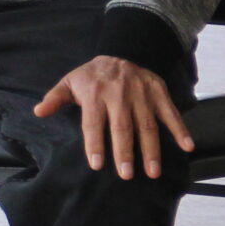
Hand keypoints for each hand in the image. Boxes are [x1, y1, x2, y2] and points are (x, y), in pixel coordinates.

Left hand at [33, 55, 193, 179]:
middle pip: (122, 128)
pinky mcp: (159, 93)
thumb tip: (38, 112)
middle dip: (124, 152)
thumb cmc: (93, 74)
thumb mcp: (70, 81)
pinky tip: (187, 147)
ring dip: (151, 149)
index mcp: (95, 95)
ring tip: (152, 171)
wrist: (124, 50)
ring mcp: (142, 95)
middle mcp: (119, 96)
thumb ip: (55, 98)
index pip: (93, 123)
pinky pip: (171, 113)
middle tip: (126, 175)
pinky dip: (180, 129)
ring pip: (147, 125)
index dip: (94, 144)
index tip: (96, 165)